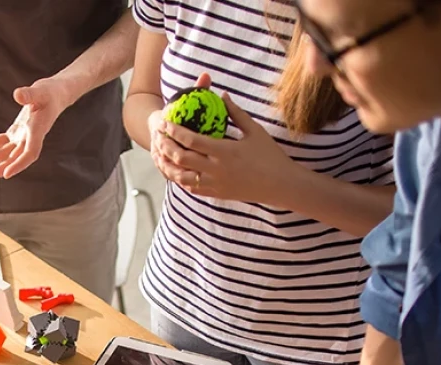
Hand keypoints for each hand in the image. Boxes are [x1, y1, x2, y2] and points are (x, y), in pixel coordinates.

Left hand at [0, 77, 74, 184]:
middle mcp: (29, 139)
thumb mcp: (41, 91)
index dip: (18, 165)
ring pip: (2, 153)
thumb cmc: (50, 93)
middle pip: (13, 159)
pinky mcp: (15, 133)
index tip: (6, 174)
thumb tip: (17, 95)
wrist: (54, 94)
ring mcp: (21, 138)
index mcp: (37, 132)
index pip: (30, 153)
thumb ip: (30, 94)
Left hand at [155, 86, 302, 203]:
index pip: (191, 140)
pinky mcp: (217, 194)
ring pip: (182, 177)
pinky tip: (175, 171)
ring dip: (168, 166)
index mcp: (224, 151)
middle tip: (158, 137)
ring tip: (160, 155)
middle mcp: (216, 169)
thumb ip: (236, 113)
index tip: (165, 123)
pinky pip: (192, 188)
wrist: (281, 185)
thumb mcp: (255, 130)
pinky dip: (181, 179)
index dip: (174, 131)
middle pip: (181, 158)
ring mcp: (215, 184)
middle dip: (166, 147)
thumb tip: (222, 95)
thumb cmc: (270, 156)